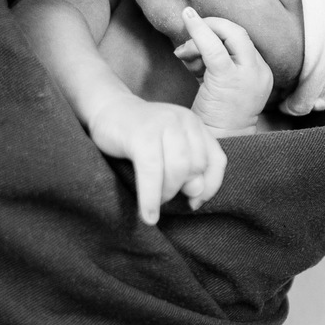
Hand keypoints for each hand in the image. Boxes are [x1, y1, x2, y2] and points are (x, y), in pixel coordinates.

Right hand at [88, 94, 226, 223]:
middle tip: (166, 196)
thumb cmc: (140, 134)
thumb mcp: (170, 147)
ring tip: (156, 201)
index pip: (217, 160)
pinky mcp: (142, 135)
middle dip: (182, 188)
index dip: (210, 186)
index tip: (195, 202)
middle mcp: (184, 121)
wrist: (108, 109)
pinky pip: (152, 172)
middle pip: (196, 167)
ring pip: (178, 170)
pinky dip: (150, 198)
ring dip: (167, 193)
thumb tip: (196, 196)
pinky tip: (148, 214)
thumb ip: (188, 167)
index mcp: (195, 125)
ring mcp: (164, 125)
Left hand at [176, 7, 273, 136]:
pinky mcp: (230, 78)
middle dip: (212, 26)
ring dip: (199, 37)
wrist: (219, 143)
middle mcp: (260, 71)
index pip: (241, 41)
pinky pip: (213, 46)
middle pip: (238, 33)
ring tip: (183, 54)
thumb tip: (192, 41)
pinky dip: (199, 30)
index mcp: (261, 72)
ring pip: (227, 35)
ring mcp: (248, 74)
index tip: (197, 45)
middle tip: (190, 29)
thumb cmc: (216, 117)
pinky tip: (187, 17)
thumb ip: (212, 62)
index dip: (217, 35)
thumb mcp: (219, 85)